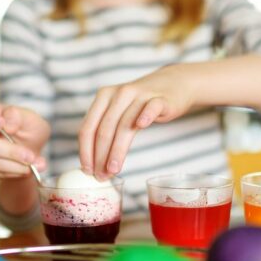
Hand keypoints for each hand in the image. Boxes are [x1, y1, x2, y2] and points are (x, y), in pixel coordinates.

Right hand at [0, 104, 49, 179]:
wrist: (33, 150)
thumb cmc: (29, 128)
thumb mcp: (30, 118)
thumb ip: (18, 116)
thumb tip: (7, 123)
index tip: (2, 123)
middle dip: (11, 151)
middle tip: (30, 156)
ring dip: (19, 164)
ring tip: (37, 161)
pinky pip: (0, 174)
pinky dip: (19, 171)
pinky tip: (33, 167)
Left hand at [79, 64, 194, 178]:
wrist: (174, 84)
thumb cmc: (142, 104)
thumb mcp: (119, 111)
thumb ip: (107, 131)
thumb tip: (95, 165)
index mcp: (104, 97)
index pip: (88, 127)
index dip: (85, 151)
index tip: (87, 170)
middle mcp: (119, 94)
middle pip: (104, 129)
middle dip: (100, 156)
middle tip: (101, 176)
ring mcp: (140, 95)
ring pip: (125, 125)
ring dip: (117, 150)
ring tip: (113, 170)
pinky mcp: (161, 99)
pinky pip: (151, 107)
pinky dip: (145, 116)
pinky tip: (141, 125)